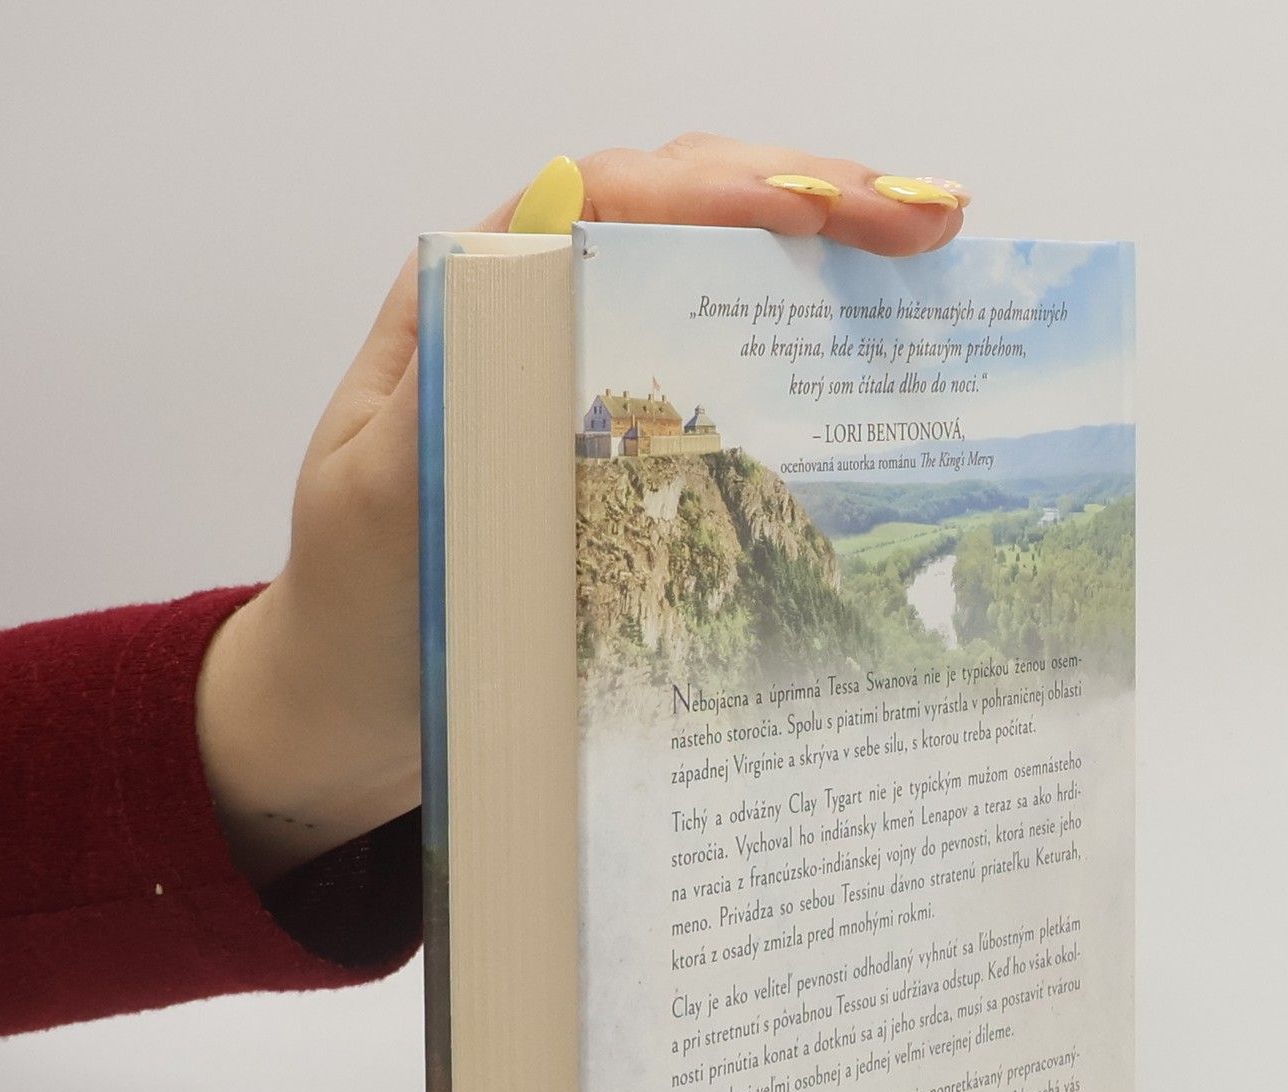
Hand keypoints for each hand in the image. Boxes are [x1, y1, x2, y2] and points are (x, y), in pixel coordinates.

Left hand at [195, 135, 967, 885]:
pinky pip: (724, 374)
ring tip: (929, 253)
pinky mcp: (630, 453)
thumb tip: (547, 230)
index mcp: (476, 303)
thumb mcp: (384, 491)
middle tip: (927, 224)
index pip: (613, 195)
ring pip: (718, 277)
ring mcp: (594, 381)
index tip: (825, 214)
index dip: (726, 187)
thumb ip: (451, 371)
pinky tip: (878, 347)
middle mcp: (543, 319)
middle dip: (814, 198)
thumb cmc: (361, 606)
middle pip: (688, 212)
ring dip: (828, 257)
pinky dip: (805, 348)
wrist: (358, 708)